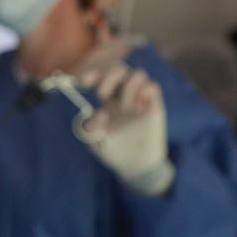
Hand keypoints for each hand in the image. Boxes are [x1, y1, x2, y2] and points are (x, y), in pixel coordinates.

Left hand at [77, 64, 173, 195]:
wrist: (135, 166)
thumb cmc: (113, 151)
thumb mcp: (96, 142)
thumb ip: (92, 129)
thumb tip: (98, 114)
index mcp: (108, 100)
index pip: (100, 77)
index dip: (92, 74)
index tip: (82, 81)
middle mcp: (124, 95)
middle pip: (119, 70)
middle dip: (108, 77)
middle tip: (102, 95)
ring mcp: (140, 99)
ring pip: (138, 74)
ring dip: (128, 86)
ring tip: (125, 107)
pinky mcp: (154, 106)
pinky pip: (152, 87)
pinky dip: (144, 91)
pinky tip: (139, 107)